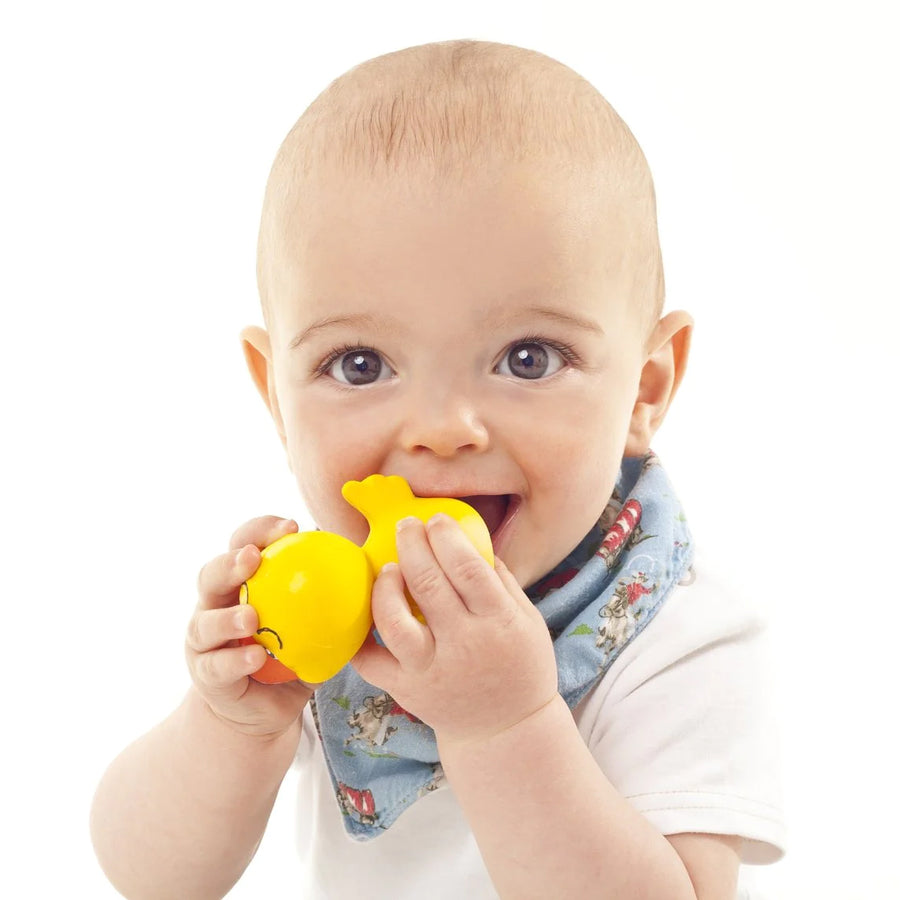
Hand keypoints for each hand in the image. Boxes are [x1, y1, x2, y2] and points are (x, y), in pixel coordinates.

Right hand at [186, 516, 313, 737]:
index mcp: (241, 583)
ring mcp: (204, 641)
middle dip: (230, 563)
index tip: (292, 526)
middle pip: (211, 576)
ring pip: (205, 623)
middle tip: (253, 558)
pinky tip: (255, 657)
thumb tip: (378, 576)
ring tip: (250, 618)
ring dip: (227, 618)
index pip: (244, 544)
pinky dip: (236, 660)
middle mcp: (215, 605)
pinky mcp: (205, 675)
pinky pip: (217, 666)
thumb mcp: (313, 624)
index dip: (262, 529)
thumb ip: (332, 600)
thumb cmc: (290, 654)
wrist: (261, 707)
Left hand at [351, 514, 558, 745]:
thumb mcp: (527, 620)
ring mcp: (432, 669)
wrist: (507, 730)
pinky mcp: (407, 690)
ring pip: (393, 620)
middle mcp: (465, 644)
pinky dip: (358, 636)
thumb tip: (470, 540)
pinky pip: (371, 661)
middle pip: (427, 582)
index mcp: (499, 622)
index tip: (436, 520)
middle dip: (411, 544)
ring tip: (388, 568)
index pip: (467, 567)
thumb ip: (501, 581)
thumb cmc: (520, 667)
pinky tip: (362, 611)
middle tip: (406, 526)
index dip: (446, 537)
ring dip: (385, 585)